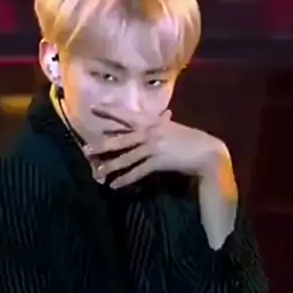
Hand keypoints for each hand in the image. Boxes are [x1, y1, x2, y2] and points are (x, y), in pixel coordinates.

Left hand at [84, 106, 231, 189]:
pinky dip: (125, 180)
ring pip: (126, 157)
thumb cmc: (190, 140)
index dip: (110, 111)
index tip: (94, 107)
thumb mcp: (172, 128)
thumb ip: (162, 123)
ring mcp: (154, 147)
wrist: (207, 153)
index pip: (126, 114)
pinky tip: (115, 185)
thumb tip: (161, 115)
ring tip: (97, 173)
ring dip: (110, 166)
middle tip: (85, 150)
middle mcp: (150, 132)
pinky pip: (138, 172)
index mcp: (152, 121)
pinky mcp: (159, 162)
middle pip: (120, 139)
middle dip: (101, 145)